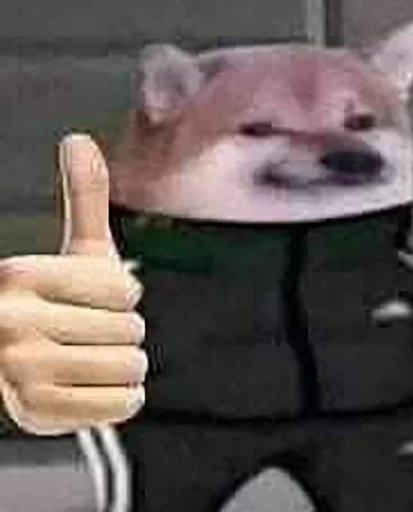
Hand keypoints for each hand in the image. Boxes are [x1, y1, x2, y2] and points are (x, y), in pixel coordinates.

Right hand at [0, 134, 146, 434]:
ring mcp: (19, 373)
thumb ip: (83, 196)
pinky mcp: (37, 416)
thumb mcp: (75, 249)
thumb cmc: (62, 299)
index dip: (123, 294)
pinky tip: (96, 388)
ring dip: (127, 364)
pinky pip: (122, 405)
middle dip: (125, 331)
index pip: (124, 287)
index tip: (98, 299)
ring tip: (94, 359)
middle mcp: (10, 322)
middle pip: (131, 329)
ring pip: (132, 366)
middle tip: (91, 333)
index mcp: (18, 275)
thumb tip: (79, 138)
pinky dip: (122, 398)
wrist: (24, 362)